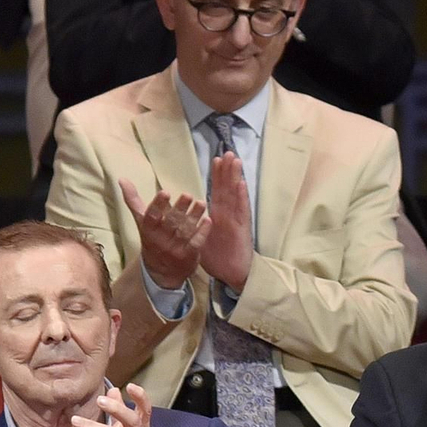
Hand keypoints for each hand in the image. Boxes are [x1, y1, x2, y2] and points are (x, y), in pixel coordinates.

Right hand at [121, 179, 209, 291]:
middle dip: (179, 208)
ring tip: (201, 203)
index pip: (152, 216)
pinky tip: (208, 220)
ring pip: (184, 231)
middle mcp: (160, 240)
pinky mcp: (189, 256)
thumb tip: (122, 179)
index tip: (165, 192)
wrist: (161, 273)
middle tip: (188, 195)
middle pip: (170, 222)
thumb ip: (133, 200)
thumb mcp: (142, 221)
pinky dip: (202, 231)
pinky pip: (196, 243)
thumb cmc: (152, 240)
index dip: (158, 204)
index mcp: (148, 229)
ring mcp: (175, 249)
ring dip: (193, 217)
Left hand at [198, 151, 253, 292]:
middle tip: (227, 152)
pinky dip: (242, 197)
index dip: (217, 176)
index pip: (217, 192)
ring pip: (236, 195)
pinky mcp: (242, 229)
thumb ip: (194, 227)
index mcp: (218, 216)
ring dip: (235, 177)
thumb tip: (183, 218)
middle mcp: (228, 215)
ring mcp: (237, 220)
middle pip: (227, 188)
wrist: (232, 275)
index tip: (215, 160)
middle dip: (227, 171)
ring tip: (235, 160)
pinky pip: (242, 211)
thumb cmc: (217, 259)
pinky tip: (242, 184)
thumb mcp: (200, 240)